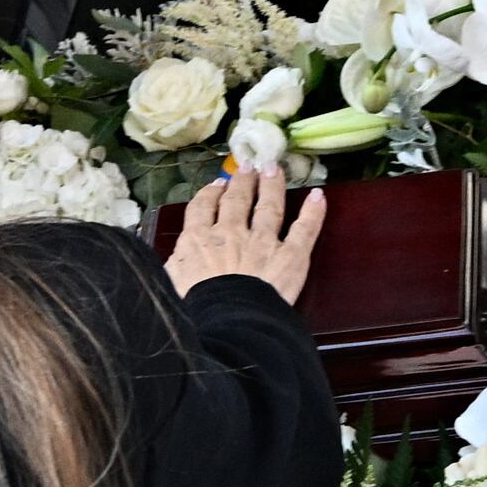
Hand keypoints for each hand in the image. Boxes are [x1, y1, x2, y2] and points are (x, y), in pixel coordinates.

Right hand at [165, 163, 325, 306]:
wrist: (228, 320)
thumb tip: (169, 257)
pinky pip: (304, 229)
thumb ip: (171, 264)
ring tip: (273, 168)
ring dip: (271, 185)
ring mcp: (263, 241)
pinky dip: (313, 212)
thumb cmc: (194, 307)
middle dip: (242, 180)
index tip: (217, 185)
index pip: (202, 208)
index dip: (210, 194)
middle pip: (236, 200)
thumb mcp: (168, 282)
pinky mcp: (291, 255)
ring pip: (269, 206)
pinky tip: (318, 196)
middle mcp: (231, 232)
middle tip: (248, 166)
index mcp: (198, 239)